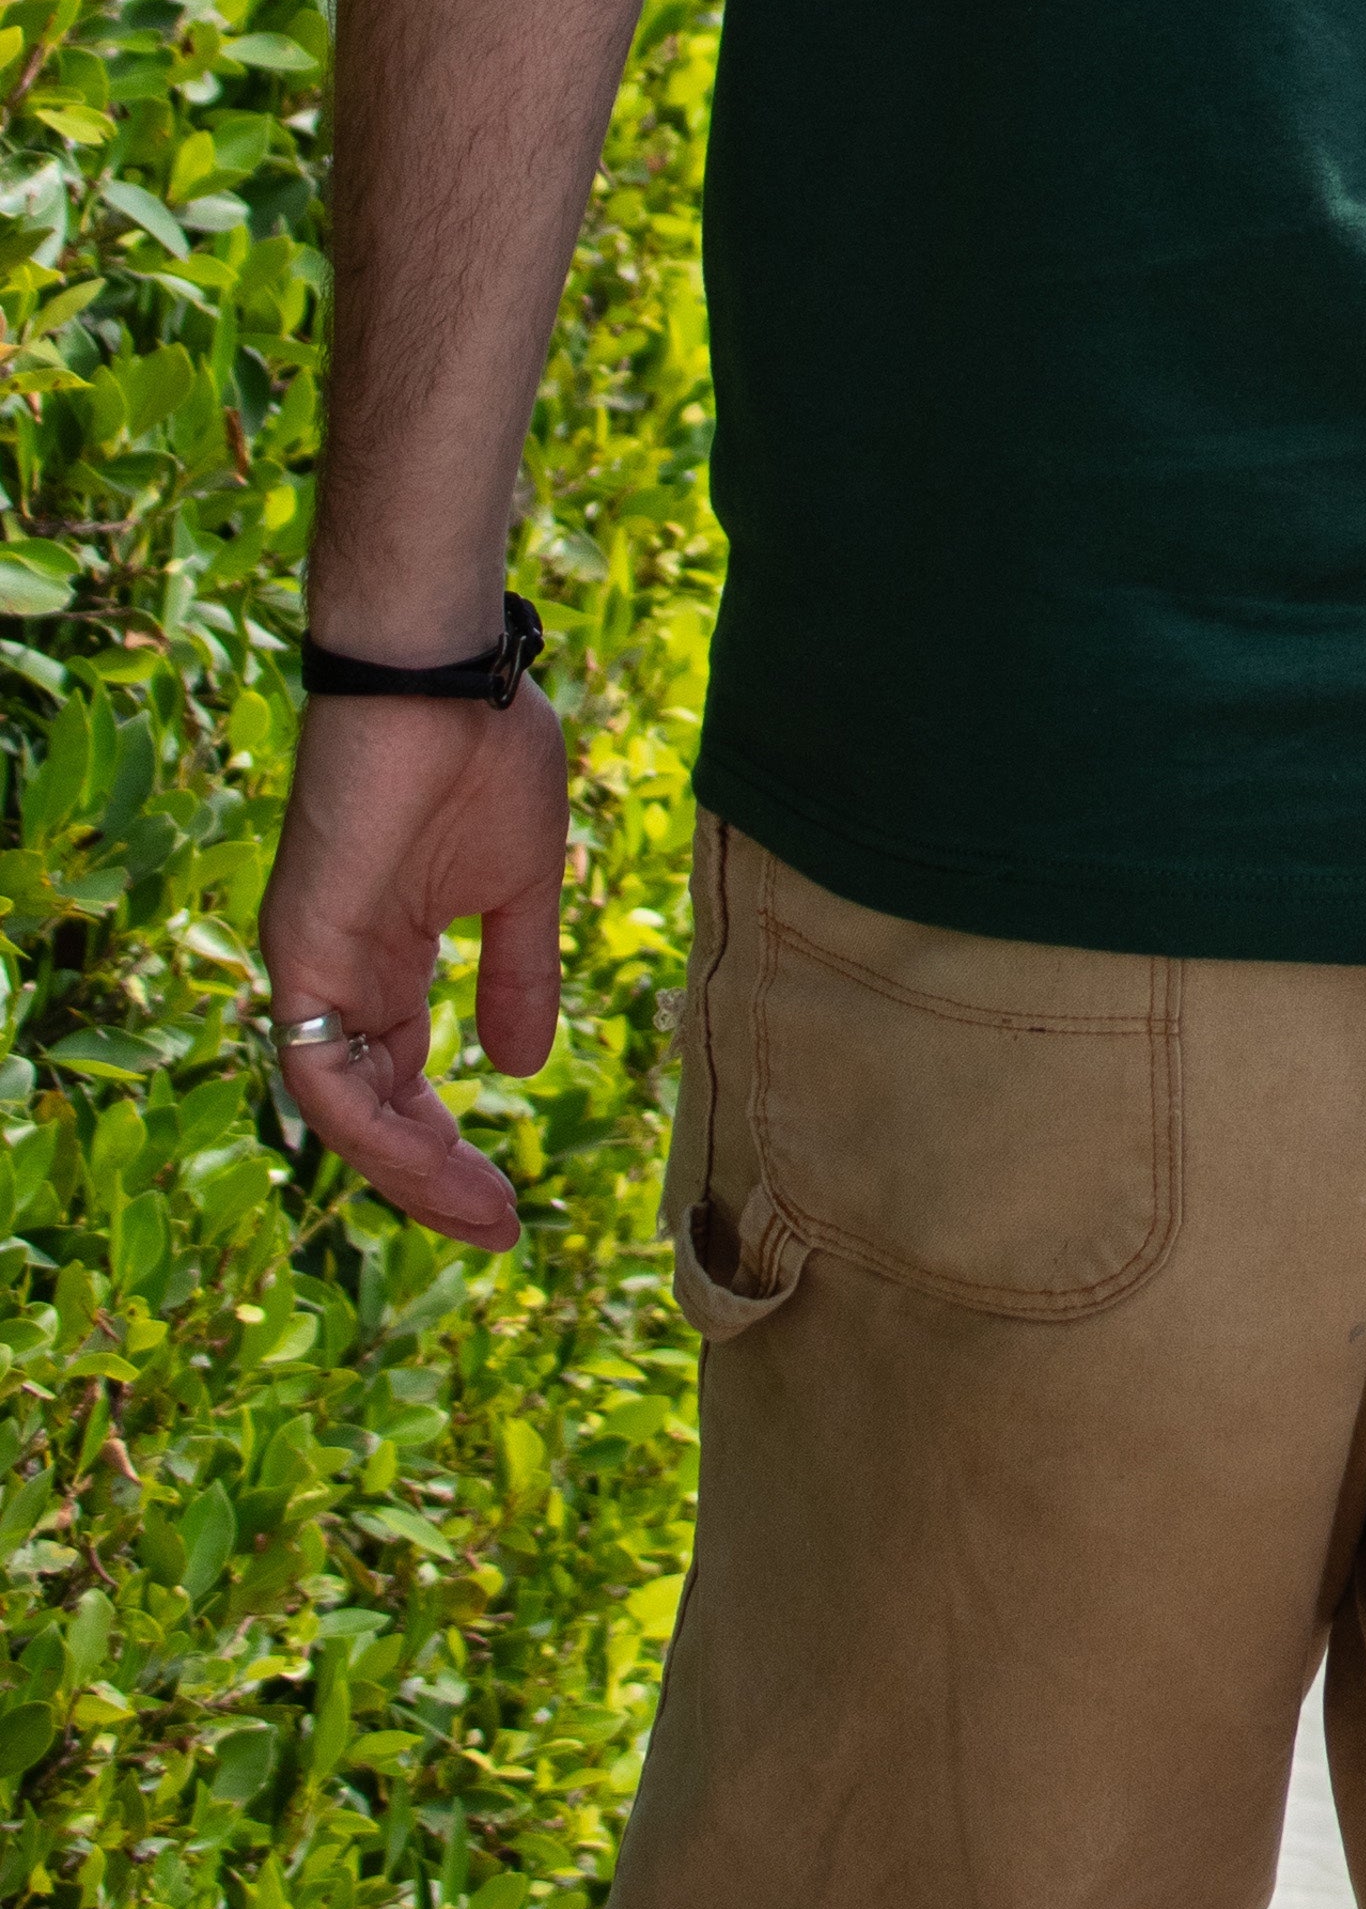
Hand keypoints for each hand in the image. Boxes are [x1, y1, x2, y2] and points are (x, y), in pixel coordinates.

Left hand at [255, 681, 570, 1250]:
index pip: (401, 1081)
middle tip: (498, 1230)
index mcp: (384, 958)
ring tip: (478, 1213)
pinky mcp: (299, 949)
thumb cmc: (482, 755)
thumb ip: (517, 974)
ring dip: (407, 1170)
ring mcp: (312, 965)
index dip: (448, 1146)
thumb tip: (524, 1065)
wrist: (442, 677)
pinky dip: (371, 1124)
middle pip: (369, 1110)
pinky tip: (431, 1155)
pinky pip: (320, 1068)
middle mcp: (336, 975)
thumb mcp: (521, 887)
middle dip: (431, 1178)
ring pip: (340, 1108)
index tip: (510, 1202)